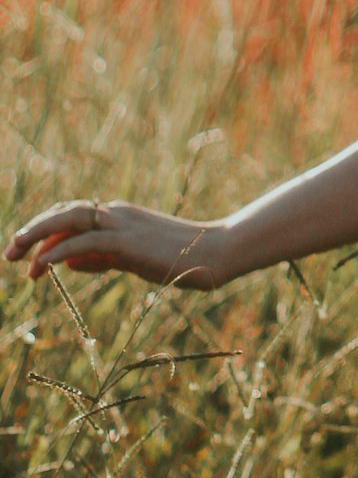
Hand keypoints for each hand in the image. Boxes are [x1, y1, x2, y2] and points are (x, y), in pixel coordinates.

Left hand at [3, 200, 231, 290]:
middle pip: (63, 212)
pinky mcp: (129, 241)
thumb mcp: (132, 259)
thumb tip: (68, 263)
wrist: (217, 253)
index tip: (26, 257)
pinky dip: (61, 251)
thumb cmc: (180, 258)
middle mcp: (116, 213)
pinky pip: (87, 241)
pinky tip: (45, 265)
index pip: (70, 216)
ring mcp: (123, 224)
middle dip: (32, 230)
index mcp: (118, 216)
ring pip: (70, 219)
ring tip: (16, 254)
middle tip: (10, 253)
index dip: (44, 232)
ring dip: (38, 235)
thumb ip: (101, 258)